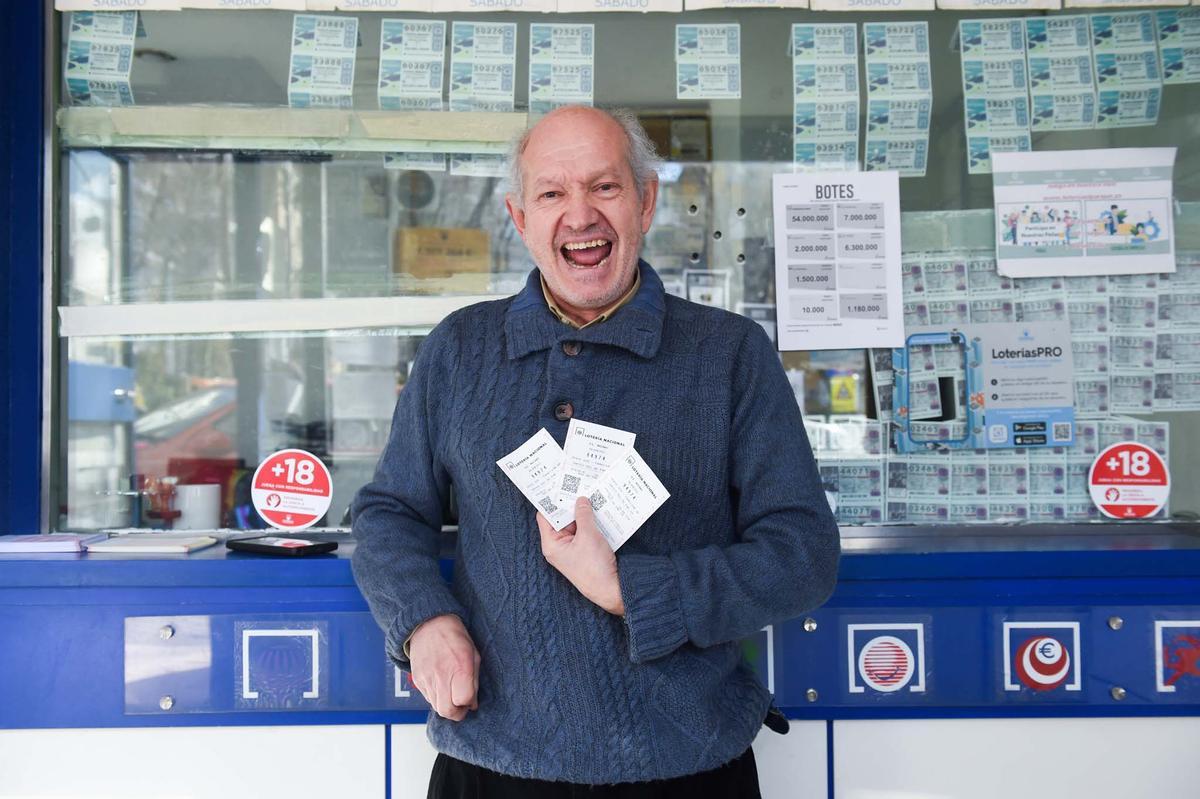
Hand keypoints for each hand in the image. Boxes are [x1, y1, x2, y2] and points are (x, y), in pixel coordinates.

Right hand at [407, 614, 479, 720]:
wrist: (429, 624)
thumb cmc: (454, 637)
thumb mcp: (473, 654)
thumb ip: (474, 681)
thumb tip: (472, 703)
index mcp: (460, 668)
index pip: (463, 700)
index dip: (469, 703)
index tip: (471, 698)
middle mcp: (442, 675)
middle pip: (447, 711)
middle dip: (457, 713)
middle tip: (461, 705)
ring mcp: (427, 679)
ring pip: (436, 707)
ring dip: (446, 705)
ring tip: (452, 693)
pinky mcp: (418, 680)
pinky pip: (427, 699)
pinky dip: (436, 698)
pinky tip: (442, 686)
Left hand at [537, 497, 624, 615]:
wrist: (611, 590)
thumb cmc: (595, 567)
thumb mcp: (589, 535)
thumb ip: (583, 515)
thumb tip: (581, 500)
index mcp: (552, 544)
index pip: (545, 516)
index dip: (552, 501)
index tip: (559, 486)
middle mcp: (559, 547)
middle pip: (561, 519)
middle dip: (571, 505)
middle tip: (579, 487)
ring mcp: (572, 550)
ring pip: (575, 525)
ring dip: (584, 513)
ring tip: (592, 496)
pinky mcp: (584, 552)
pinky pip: (585, 532)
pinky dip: (591, 523)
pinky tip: (600, 512)